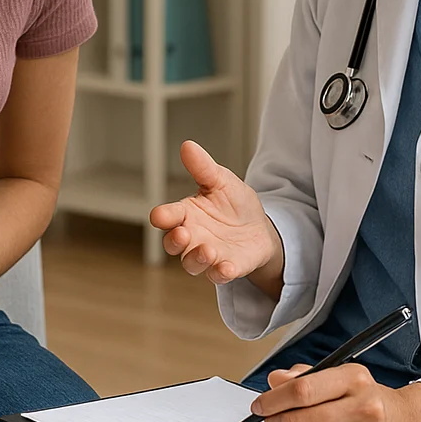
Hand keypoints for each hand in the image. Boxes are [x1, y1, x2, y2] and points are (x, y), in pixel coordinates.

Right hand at [149, 141, 280, 283]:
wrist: (260, 227)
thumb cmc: (233, 204)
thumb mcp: (221, 180)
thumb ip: (203, 167)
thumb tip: (187, 145)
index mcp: (186, 213)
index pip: (167, 216)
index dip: (162, 216)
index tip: (161, 216)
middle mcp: (192, 237)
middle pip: (173, 244)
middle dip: (174, 241)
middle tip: (183, 234)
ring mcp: (208, 255)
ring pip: (192, 264)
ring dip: (197, 258)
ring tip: (209, 250)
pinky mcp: (226, 268)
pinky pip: (218, 275)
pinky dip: (220, 273)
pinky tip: (226, 267)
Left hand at [251, 363, 420, 421]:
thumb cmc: (364, 396)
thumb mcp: (338, 374)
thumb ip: (303, 376)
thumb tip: (274, 381)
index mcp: (355, 379)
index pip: (302, 390)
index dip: (274, 399)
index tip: (260, 403)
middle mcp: (363, 409)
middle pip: (301, 421)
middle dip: (274, 421)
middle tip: (267, 419)